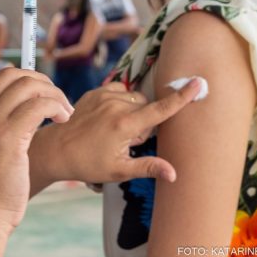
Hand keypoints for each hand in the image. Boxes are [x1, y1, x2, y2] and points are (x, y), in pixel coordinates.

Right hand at [0, 67, 73, 234]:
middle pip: (13, 75)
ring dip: (54, 94)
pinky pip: (38, 106)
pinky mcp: (7, 138)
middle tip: (58, 101)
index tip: (45, 95)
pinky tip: (64, 120)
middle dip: (42, 82)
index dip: (28, 79)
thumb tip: (22, 110)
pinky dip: (56, 107)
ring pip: (28, 87)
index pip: (0, 78)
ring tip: (65, 113)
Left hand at [31, 78, 202, 184]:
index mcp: (125, 124)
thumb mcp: (119, 170)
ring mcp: (104, 96)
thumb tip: (174, 174)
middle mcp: (116, 105)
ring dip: (133, 111)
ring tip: (117, 130)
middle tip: (128, 141)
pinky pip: (119, 91)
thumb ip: (148, 167)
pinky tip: (109, 118)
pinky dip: (120, 102)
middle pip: (148, 107)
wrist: (58, 148)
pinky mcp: (95, 91)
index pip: (161, 110)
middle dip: (145, 122)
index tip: (198, 82)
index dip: (182, 97)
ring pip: (134, 98)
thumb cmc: (88, 163)